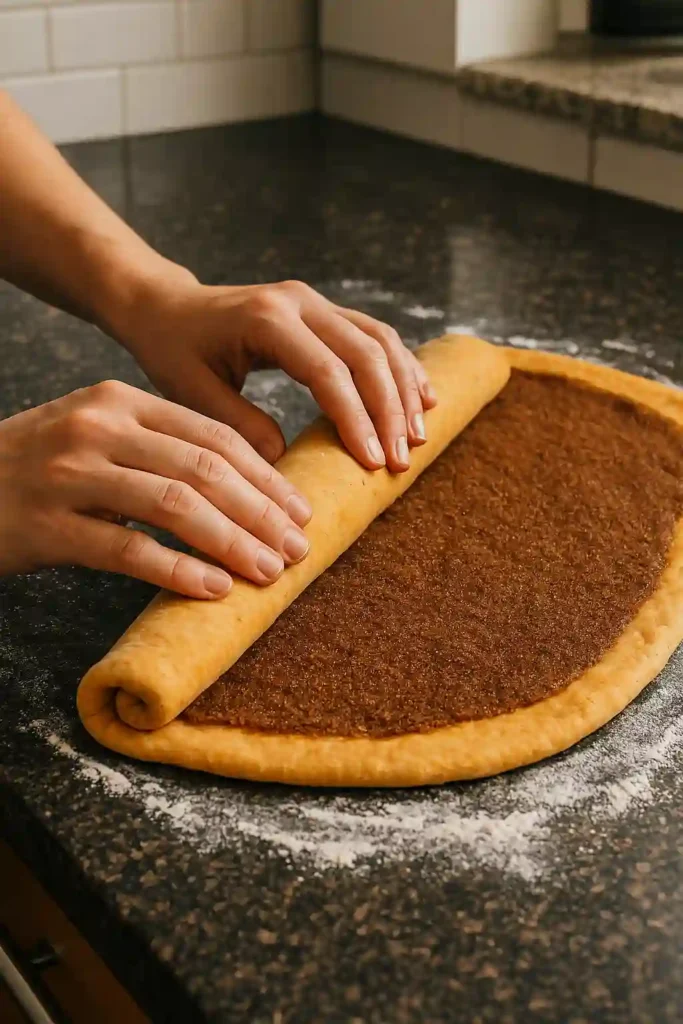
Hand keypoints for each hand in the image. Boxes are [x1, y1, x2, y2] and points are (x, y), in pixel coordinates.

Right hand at [0, 381, 313, 597]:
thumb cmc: (39, 469)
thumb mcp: (98, 438)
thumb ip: (160, 450)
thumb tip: (246, 493)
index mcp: (120, 401)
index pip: (213, 435)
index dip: (265, 476)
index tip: (301, 510)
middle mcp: (98, 428)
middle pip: (204, 469)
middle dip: (261, 512)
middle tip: (298, 548)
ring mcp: (70, 474)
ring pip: (174, 506)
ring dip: (232, 542)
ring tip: (269, 571)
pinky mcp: (48, 525)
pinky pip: (127, 549)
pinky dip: (178, 570)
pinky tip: (214, 589)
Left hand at [119, 276, 436, 472]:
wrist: (166, 307)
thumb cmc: (173, 350)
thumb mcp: (190, 391)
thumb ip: (238, 424)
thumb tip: (286, 462)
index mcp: (266, 318)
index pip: (328, 371)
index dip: (356, 418)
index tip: (374, 461)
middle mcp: (298, 300)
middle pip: (366, 353)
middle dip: (390, 409)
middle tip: (402, 459)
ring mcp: (315, 300)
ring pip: (380, 340)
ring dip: (404, 389)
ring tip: (418, 437)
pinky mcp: (323, 309)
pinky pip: (375, 335)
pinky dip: (401, 367)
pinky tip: (422, 398)